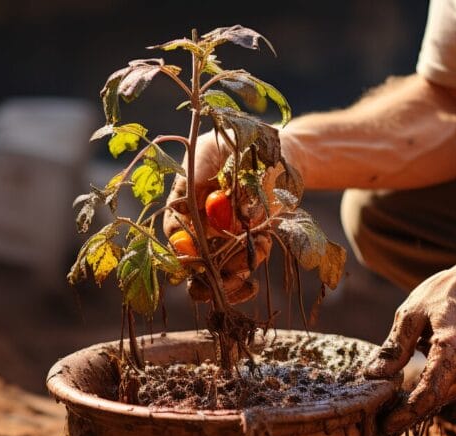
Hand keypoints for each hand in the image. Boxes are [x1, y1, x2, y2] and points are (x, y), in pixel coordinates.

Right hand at [163, 131, 271, 302]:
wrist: (280, 149)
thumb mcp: (212, 150)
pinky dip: (255, 257)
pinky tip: (264, 243)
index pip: (175, 232)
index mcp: (186, 202)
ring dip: (231, 274)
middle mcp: (204, 223)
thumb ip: (196, 174)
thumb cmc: (238, 140)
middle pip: (194, 260)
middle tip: (218, 276)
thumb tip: (181, 205)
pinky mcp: (253, 238)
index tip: (192, 253)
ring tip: (245, 269)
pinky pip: (250, 258)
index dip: (180, 246)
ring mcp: (228, 234)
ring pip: (221, 268)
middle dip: (204, 274)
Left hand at [365, 264, 455, 434]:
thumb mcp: (413, 312)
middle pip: (434, 401)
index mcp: (454, 349)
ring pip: (442, 399)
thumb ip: (395, 347)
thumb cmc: (449, 293)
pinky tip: (409, 392)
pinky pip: (449, 390)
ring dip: (417, 405)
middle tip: (376, 420)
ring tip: (387, 408)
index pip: (429, 394)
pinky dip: (430, 393)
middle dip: (406, 413)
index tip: (384, 427)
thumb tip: (372, 375)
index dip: (405, 415)